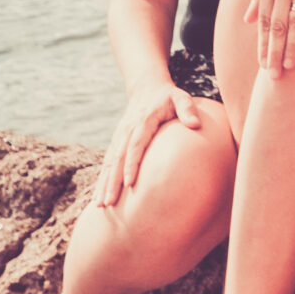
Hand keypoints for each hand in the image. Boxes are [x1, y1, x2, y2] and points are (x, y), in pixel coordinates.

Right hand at [97, 82, 200, 205]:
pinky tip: (99, 195)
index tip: (129, 183)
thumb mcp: (181, 98)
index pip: (135, 145)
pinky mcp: (117, 142)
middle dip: (112, 182)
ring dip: (103, 184)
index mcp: (142, 121)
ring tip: (100, 205)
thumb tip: (195, 125)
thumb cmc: (168, 97)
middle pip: (118, 158)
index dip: (132, 164)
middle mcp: (127, 130)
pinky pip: (108, 162)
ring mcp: (119, 136)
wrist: (147, 88)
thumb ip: (188, 110)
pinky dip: (102, 179)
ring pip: (109, 163)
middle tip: (109, 203)